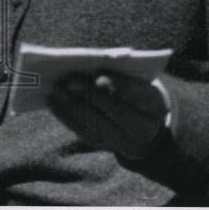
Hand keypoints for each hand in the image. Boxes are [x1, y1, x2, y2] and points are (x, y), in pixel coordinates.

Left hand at [48, 73, 171, 159]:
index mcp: (155, 104)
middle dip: (89, 94)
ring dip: (72, 105)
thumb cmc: (136, 90)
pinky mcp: (104, 145)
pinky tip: (53, 103)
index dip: (117, 85)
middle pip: (114, 110)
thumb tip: (90, 64)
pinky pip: (83, 131)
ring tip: (56, 88)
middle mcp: (142, 127)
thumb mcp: (138, 80)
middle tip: (68, 80)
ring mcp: (123, 140)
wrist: (143, 125)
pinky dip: (66, 116)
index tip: (98, 76)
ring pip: (95, 122)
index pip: (136, 94)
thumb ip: (121, 72)